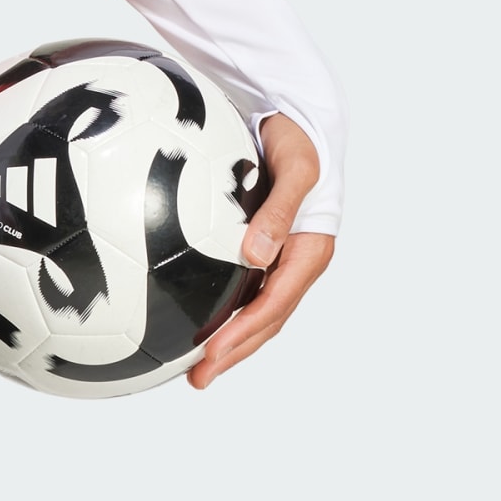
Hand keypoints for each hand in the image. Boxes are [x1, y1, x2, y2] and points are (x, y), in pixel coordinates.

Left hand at [189, 113, 333, 389]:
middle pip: (264, 322)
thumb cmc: (297, 140)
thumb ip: (280, 209)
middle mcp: (294, 265)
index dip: (244, 334)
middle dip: (233, 353)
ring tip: (194, 369)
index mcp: (308, 252)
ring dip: (227, 344)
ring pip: (254, 314)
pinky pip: (241, 293)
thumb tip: (256, 253)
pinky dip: (221, 315)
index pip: (274, 305)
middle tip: (198, 379)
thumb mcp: (296, 168)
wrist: (294, 120)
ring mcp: (278, 263)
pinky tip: (192, 327)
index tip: (212, 355)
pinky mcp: (261, 256)